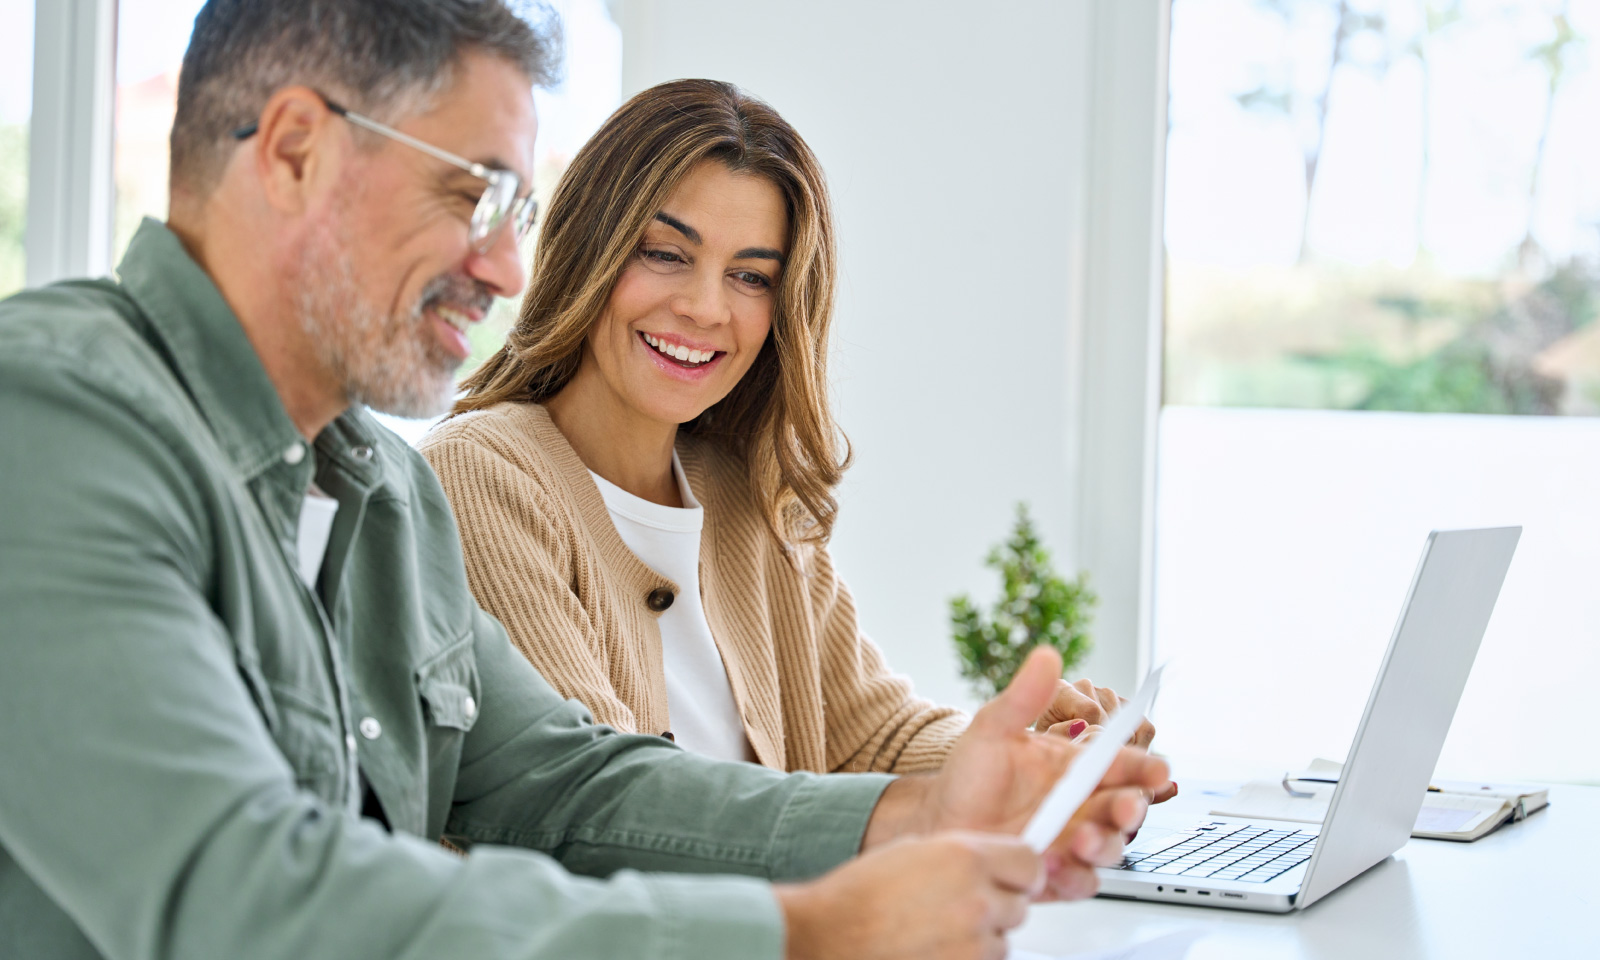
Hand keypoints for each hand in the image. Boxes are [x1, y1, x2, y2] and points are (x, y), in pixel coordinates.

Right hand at [776, 832, 1041, 959]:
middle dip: (997, 905)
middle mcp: (976, 899)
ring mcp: (972, 944)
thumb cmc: (859, 895)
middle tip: (959, 905)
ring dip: (981, 936)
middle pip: (1020, 905)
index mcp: (965, 857)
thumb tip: (993, 863)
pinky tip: (933, 949)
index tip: (1011, 877)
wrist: (827, 937)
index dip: (1019, 872)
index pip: (1031, 864)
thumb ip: (963, 855)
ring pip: (1003, 940)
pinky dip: (967, 958)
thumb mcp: (915, 850)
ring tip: (936, 930)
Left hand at [864, 648, 1169, 900]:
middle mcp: (1080, 805)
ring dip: (1103, 845)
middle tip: (1121, 808)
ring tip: (1078, 840)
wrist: (938, 822)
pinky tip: (1052, 865)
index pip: (1122, 765)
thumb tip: (1047, 655)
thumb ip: (1023, 698)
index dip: (1145, 767)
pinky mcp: (1056, 874)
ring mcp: (1071, 841)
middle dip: (1131, 809)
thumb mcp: (991, 730)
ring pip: (1110, 848)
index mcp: (1075, 767)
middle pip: (1126, 809)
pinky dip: (1074, 876)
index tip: (1156, 769)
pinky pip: (1081, 881)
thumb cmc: (968, 776)